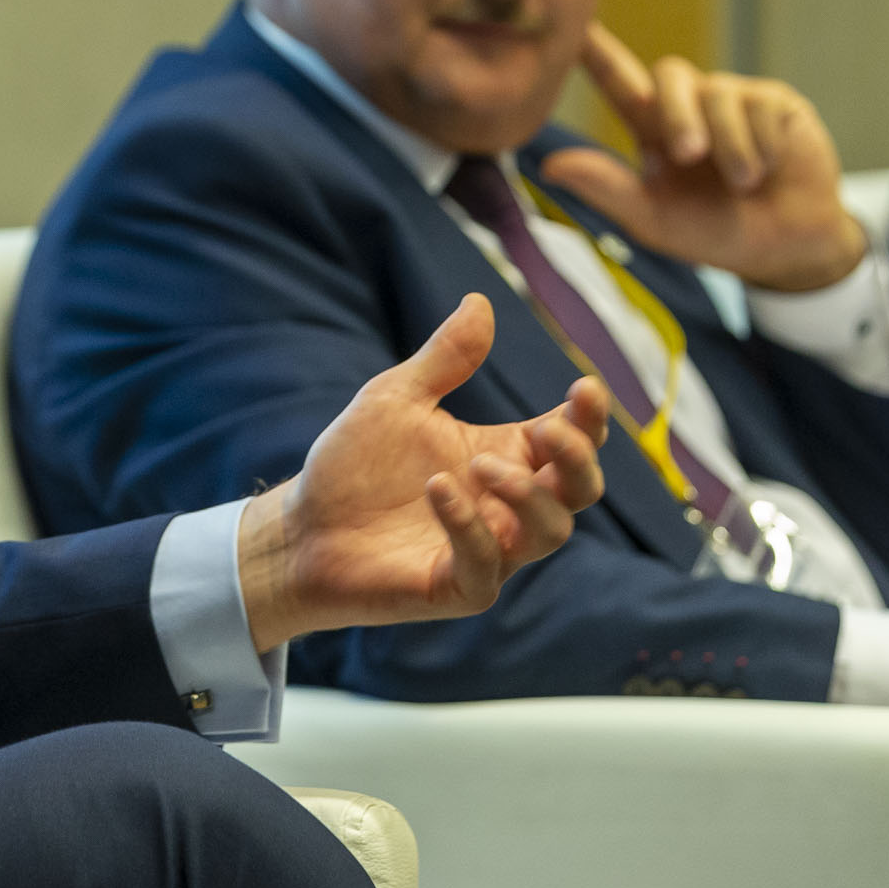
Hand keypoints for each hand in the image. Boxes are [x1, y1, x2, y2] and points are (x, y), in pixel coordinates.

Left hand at [236, 295, 608, 650]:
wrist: (299, 528)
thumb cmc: (352, 466)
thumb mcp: (397, 398)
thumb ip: (444, 358)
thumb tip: (480, 300)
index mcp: (503, 455)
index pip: (570, 439)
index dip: (589, 417)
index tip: (583, 386)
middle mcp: (505, 505)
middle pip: (580, 489)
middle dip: (578, 458)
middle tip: (548, 430)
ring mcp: (487, 550)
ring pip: (550, 533)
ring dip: (527, 496)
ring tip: (481, 464)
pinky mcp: (456, 587)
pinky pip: (487, 567)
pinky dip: (470, 526)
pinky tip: (438, 490)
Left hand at [534, 23, 863, 291]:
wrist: (789, 248)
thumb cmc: (716, 234)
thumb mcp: (657, 221)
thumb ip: (608, 190)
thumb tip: (551, 166)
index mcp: (654, 131)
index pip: (619, 80)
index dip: (596, 49)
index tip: (573, 19)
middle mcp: (692, 105)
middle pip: (671, 74)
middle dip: (678, 113)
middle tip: (690, 154)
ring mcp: (734, 99)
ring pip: (720, 93)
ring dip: (730, 146)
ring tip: (745, 184)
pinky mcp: (775, 101)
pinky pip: (761, 105)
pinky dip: (763, 146)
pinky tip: (772, 168)